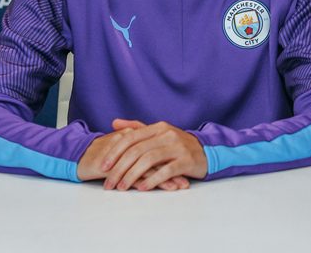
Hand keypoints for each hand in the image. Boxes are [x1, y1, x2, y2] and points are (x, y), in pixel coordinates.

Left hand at [78, 119, 206, 190]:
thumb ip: (137, 127)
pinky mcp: (187, 160)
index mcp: (158, 127)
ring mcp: (178, 147)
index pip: (131, 137)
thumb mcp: (159, 133)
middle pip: (137, 151)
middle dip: (119, 168)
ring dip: (132, 175)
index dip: (115, 152)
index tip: (103, 166)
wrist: (207, 152)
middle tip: (109, 183)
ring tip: (122, 187)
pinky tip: (142, 187)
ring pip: (149, 160)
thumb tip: (114, 122)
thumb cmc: (178, 145)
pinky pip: (166, 170)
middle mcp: (167, 135)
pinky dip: (152, 179)